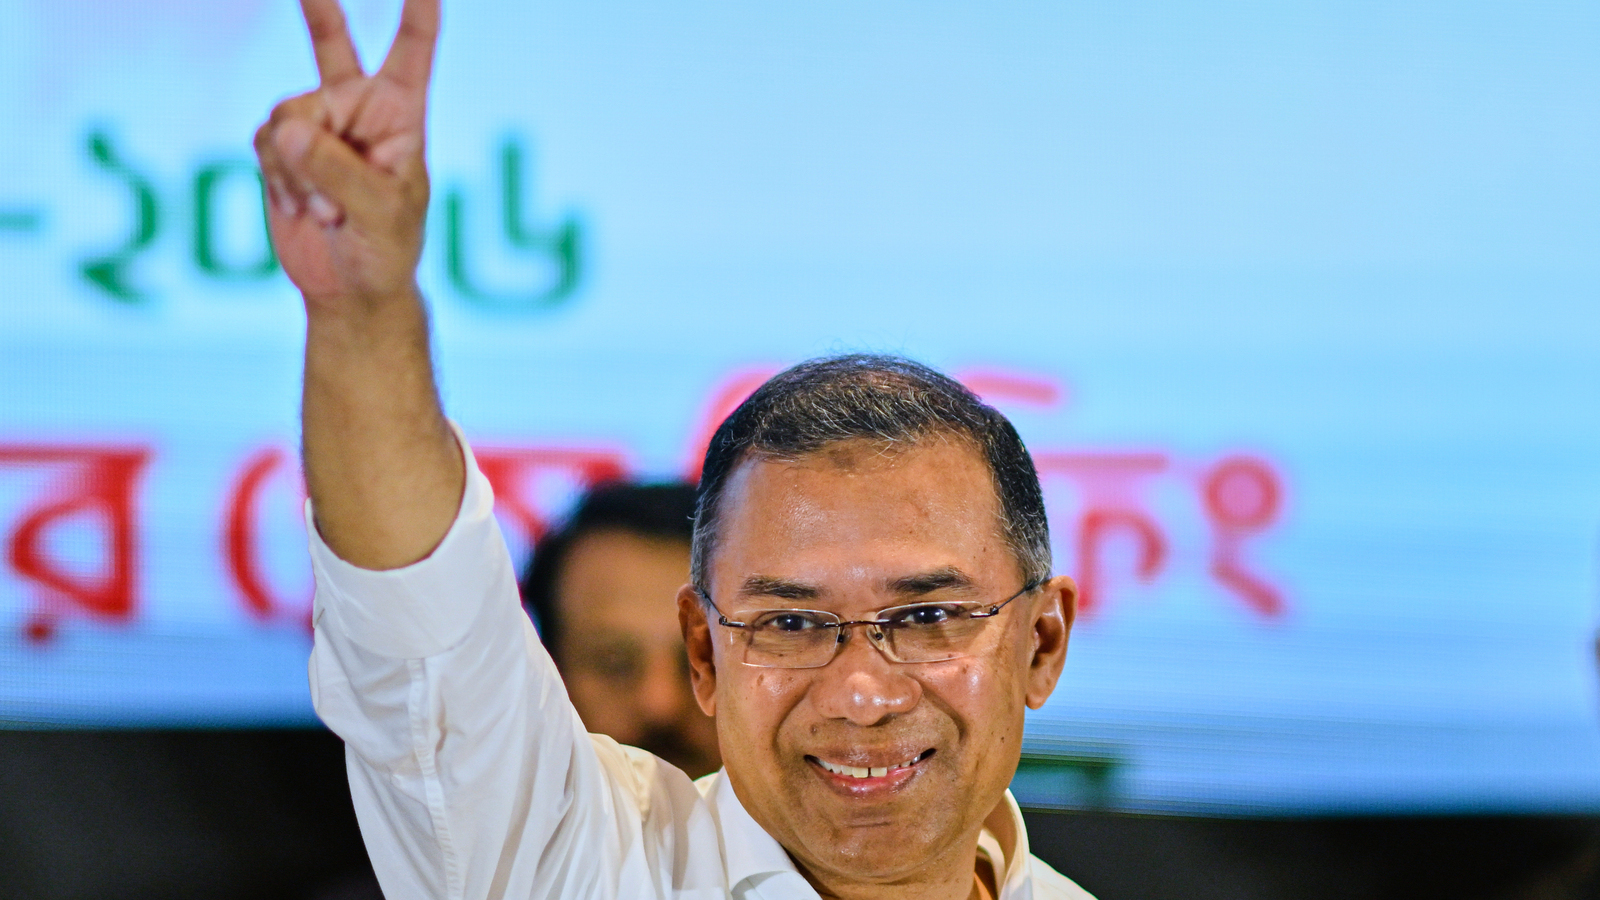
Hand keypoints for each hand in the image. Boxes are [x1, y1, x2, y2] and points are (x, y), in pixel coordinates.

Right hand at [255, 0, 438, 313]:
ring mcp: (318, 124)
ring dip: (298, 167)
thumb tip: (287, 132)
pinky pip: (264, 141)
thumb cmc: (385, 251)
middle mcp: (359, 108)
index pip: (413, 50)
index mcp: (402, 114)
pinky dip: (278, 177)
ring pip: (286, 113)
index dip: (417, 11)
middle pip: (332, 46)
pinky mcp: (283, 147)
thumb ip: (337, 171)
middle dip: (320, 8)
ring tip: (327, 208)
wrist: (350, 288)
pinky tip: (302, 206)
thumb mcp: (379, 213)